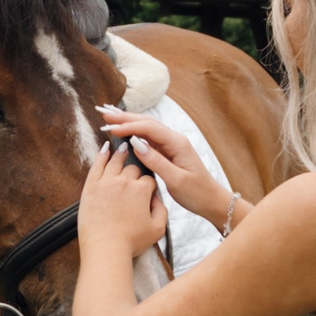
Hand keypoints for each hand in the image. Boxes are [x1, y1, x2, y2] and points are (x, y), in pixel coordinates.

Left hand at [79, 138, 167, 261]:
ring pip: (115, 161)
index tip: (146, 189)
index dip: (149, 185)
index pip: (149, 179)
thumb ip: (162, 210)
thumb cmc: (131, 242)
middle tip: (135, 173)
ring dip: (121, 154)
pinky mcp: (90, 187)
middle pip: (133, 168)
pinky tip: (105, 148)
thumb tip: (157, 198)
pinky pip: (97, 165)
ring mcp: (106, 182)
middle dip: (136, 171)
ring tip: (124, 148)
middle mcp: (124, 181)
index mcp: (142, 190)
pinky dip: (102, 155)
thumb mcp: (158, 229)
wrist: (106, 248)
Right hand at [99, 110, 236, 232]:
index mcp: (177, 143)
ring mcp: (171, 145)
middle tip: (104, 114)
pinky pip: (148, 138)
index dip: (129, 127)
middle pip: (147, 123)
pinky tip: (124, 132)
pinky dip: (134, 133)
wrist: (211, 201)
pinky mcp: (167, 152)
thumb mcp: (176, 180)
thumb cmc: (197, 192)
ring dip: (128, 123)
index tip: (111, 129)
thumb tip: (136, 145)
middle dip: (125, 118)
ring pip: (146, 129)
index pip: (149, 128)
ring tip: (109, 119)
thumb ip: (156, 161)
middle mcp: (174, 140)